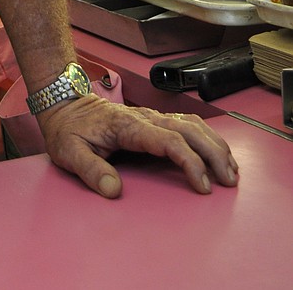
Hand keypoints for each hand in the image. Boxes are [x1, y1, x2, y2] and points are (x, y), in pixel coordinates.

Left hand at [37, 95, 239, 198]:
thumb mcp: (69, 151)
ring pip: (191, 123)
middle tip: (228, 180)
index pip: (168, 140)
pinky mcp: (152, 119)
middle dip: (212, 153)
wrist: (64, 104)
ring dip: (214, 143)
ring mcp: (150, 116)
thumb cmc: (68, 129)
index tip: (202, 185)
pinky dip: (206, 136)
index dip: (189, 161)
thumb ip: (91, 170)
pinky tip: (217, 150)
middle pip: (188, 129)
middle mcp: (144, 118)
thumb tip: (114, 190)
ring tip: (231, 169)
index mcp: (128, 126)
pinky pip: (186, 122)